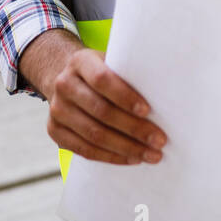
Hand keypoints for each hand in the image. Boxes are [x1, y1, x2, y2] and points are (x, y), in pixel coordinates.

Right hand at [46, 48, 166, 164]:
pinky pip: (84, 150)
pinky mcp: (55, 131)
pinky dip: (110, 157)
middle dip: (133, 129)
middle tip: (159, 140)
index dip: (125, 96)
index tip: (148, 111)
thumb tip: (166, 92)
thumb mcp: (110, 62)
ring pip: (93, 134)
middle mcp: (63, 84)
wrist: (65, 80)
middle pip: (101, 111)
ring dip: (126, 147)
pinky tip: (131, 159)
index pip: (102, 79)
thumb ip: (128, 72)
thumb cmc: (100, 72)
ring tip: (150, 154)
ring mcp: (56, 109)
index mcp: (80, 62)